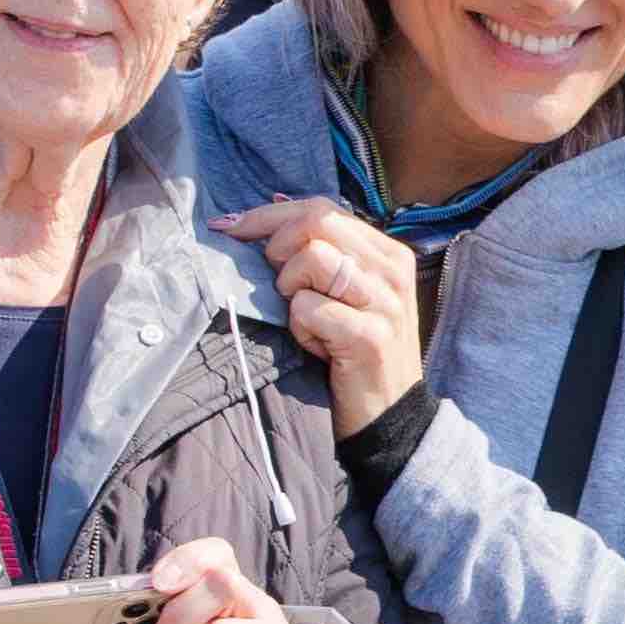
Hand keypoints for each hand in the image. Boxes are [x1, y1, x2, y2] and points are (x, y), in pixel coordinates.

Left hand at [217, 199, 426, 438]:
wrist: (390, 416)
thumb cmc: (356, 352)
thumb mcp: (349, 295)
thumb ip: (325, 253)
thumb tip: (271, 207)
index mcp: (387, 253)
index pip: (322, 209)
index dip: (271, 214)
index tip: (233, 227)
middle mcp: (391, 270)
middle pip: (315, 223)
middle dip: (277, 247)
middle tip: (278, 284)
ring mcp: (384, 302)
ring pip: (310, 261)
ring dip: (290, 290)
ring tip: (305, 319)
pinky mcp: (369, 336)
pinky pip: (307, 308)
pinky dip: (300, 327)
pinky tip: (317, 346)